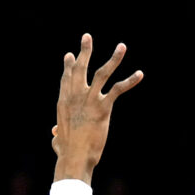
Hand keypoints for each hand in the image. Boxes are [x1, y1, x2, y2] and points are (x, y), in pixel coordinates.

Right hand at [52, 33, 143, 182]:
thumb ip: (56, 134)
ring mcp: (89, 100)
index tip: (69, 55)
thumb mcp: (58, 139)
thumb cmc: (66, 152)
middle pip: (80, 68)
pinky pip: (118, 89)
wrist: (74, 157)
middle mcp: (75, 96)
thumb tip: (54, 134)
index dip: (69, 66)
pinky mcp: (103, 108)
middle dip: (85, 51)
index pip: (66, 79)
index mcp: (64, 102)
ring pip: (102, 73)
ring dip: (114, 59)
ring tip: (122, 47)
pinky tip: (140, 74)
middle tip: (87, 37)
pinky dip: (130, 81)